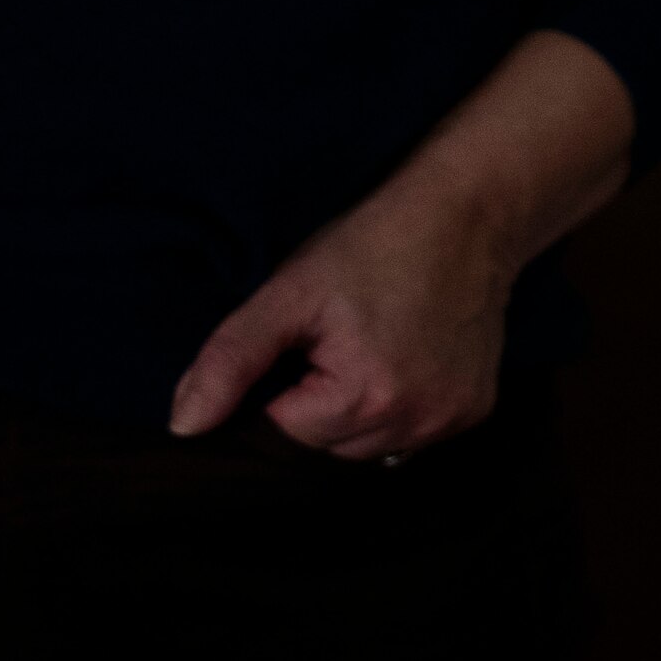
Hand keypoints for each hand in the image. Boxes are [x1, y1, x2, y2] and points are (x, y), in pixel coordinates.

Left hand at [167, 172, 521, 458]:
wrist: (469, 214)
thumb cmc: (374, 245)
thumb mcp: (289, 293)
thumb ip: (229, 361)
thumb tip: (184, 427)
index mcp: (366, 396)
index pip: (285, 432)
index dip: (283, 385)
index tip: (308, 338)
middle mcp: (417, 420)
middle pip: (329, 447)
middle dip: (320, 403)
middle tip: (339, 338)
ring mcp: (452, 418)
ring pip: (371, 447)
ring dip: (358, 411)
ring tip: (372, 346)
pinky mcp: (476, 409)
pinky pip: (414, 433)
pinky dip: (400, 406)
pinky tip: (405, 357)